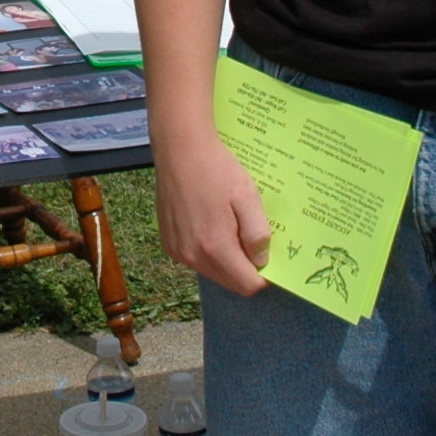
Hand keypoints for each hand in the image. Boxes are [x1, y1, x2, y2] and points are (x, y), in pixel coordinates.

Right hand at [155, 124, 272, 293]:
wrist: (180, 149)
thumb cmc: (217, 169)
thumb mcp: (247, 196)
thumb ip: (257, 233)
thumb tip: (261, 260)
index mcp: (215, 248)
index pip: (247, 286)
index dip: (263, 275)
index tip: (267, 253)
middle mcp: (193, 257)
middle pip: (229, 283)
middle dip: (245, 268)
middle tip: (250, 237)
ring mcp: (178, 251)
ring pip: (213, 272)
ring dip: (227, 260)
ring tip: (230, 226)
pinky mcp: (169, 243)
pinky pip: (196, 259)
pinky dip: (208, 250)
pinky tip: (209, 222)